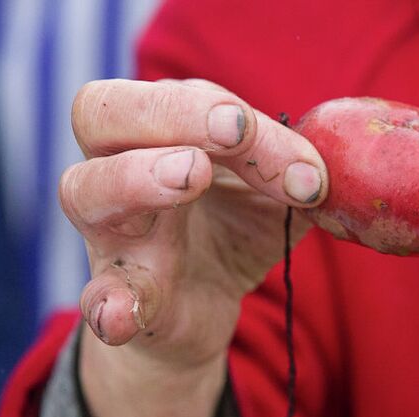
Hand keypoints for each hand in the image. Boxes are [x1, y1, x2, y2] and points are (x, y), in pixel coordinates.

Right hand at [61, 78, 325, 366]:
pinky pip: (99, 297)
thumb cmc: (234, 230)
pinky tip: (121, 315)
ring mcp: (113, 236)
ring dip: (138, 177)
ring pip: (87, 190)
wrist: (205, 307)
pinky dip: (108, 303)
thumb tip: (331, 166)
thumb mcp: (275, 195)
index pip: (183, 98)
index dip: (235, 112)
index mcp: (163, 135)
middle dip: (174, 113)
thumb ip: (299, 173)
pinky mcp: (121, 299)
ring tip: (190, 175)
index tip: (299, 160)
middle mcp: (121, 171)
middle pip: (101, 113)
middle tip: (235, 131)